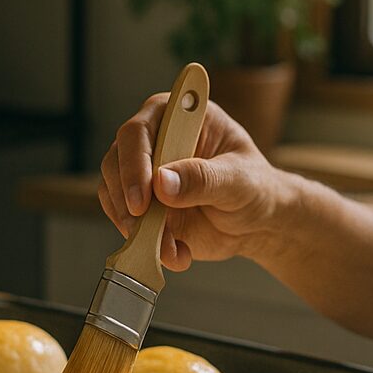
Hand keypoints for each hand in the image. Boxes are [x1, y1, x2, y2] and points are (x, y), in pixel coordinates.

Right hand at [97, 98, 294, 269]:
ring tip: (170, 248)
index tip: (142, 197)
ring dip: (135, 227)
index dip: (135, 162)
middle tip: (144, 227)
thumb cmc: (254, 186)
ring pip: (114, 194)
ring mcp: (144, 175)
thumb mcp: (239, 180)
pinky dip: (144, 243)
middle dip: (127, 199)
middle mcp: (154, 141)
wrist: (257, 220)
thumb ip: (204, 178)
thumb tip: (161, 182)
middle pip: (116, 162)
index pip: (139, 130)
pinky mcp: (142, 206)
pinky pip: (126, 222)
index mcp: (179, 118)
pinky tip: (176, 254)